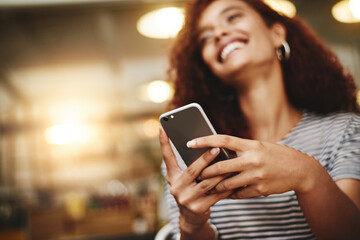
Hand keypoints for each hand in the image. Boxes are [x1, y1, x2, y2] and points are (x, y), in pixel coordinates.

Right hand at [159, 127, 230, 232]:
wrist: (191, 218)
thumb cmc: (190, 191)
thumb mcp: (185, 179)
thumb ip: (191, 166)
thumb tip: (206, 147)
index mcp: (172, 177)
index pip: (167, 157)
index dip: (164, 142)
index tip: (163, 126)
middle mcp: (176, 188)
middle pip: (193, 170)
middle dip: (205, 158)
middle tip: (216, 148)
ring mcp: (187, 199)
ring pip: (208, 182)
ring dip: (221, 172)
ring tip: (231, 163)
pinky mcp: (199, 208)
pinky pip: (216, 194)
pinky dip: (226, 186)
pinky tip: (234, 179)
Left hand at [187, 135, 322, 198]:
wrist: (300, 170)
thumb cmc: (276, 155)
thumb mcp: (259, 146)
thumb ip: (241, 149)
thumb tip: (219, 151)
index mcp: (251, 145)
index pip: (223, 140)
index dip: (204, 140)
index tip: (190, 142)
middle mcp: (252, 159)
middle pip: (221, 166)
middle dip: (206, 172)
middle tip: (198, 174)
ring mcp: (256, 175)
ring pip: (227, 183)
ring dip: (217, 186)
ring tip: (210, 186)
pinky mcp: (260, 189)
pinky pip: (239, 194)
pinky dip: (232, 194)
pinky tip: (228, 193)